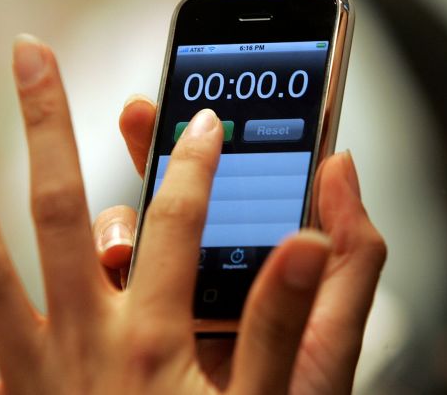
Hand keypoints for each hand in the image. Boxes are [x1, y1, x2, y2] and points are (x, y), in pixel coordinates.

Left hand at [0, 34, 339, 394]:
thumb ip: (291, 326)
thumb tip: (310, 238)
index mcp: (158, 343)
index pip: (180, 222)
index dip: (195, 161)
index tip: (202, 115)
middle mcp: (84, 345)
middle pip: (59, 213)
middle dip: (45, 125)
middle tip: (26, 53)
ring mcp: (28, 378)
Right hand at [92, 96, 386, 394]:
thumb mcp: (333, 338)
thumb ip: (355, 255)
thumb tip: (341, 162)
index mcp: (259, 271)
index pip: (238, 192)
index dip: (228, 145)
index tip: (206, 103)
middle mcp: (208, 284)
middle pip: (174, 200)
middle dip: (154, 149)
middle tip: (142, 111)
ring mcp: (163, 314)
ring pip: (125, 242)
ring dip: (115, 221)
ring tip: (121, 239)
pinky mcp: (128, 343)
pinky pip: (94, 294)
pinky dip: (91, 270)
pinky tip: (99, 265)